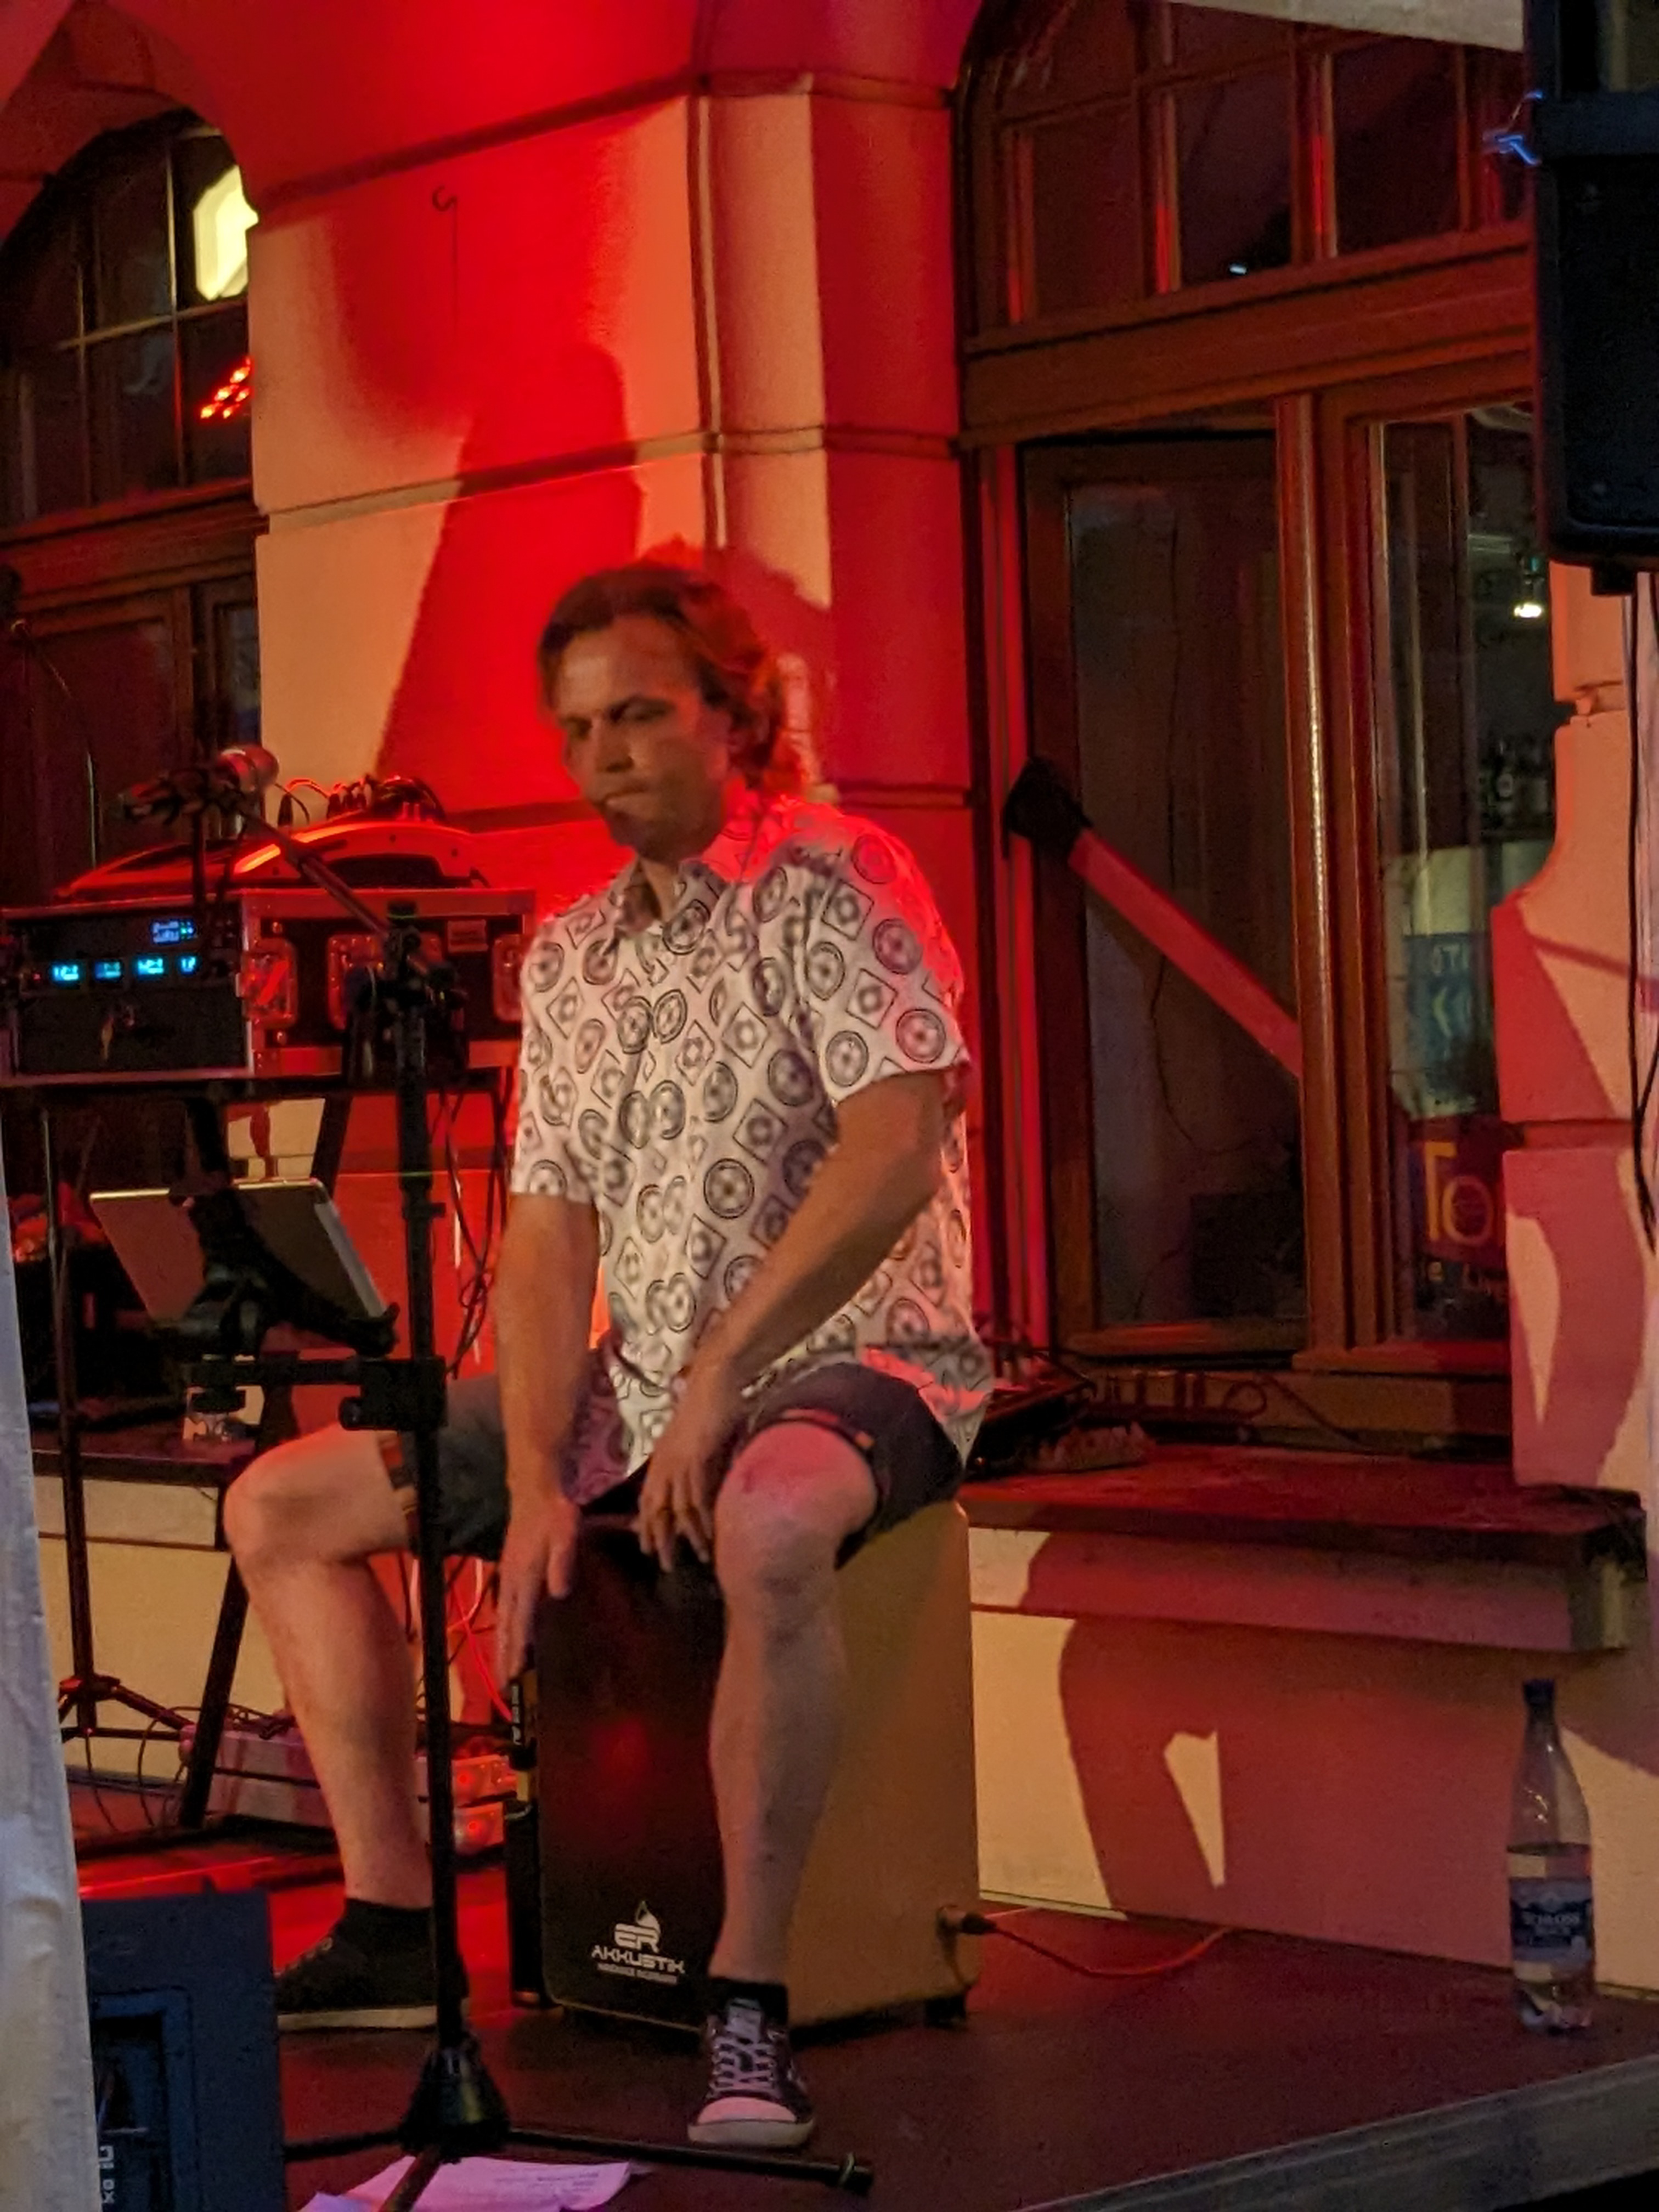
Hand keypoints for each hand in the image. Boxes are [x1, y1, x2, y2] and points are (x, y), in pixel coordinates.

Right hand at [493, 1482, 579, 1682]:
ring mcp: (508, 1572)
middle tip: (504, 1682)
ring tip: (501, 1665)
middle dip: (505, 1652)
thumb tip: (559, 1593)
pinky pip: (503, 1602)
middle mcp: (512, 1578)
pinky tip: (504, 1628)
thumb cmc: (555, 1512)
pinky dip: (502, 1621)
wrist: (534, 1487)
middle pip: (506, 1622)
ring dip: (501, 1640)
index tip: (514, 1673)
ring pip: (502, 1614)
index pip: (520, 1618)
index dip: (517, 1646)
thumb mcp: (566, 1533)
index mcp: (526, 1575)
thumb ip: (563, 1562)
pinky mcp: (509, 1565)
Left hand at [635, 1361, 745, 1571]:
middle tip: (666, 1564)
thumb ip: (691, 1456)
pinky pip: (696, 1496)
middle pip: (656, 1509)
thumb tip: (698, 1476)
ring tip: (699, 1556)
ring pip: (677, 1508)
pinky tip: (709, 1533)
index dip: (647, 1524)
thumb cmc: (706, 1399)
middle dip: (660, 1538)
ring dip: (687, 1535)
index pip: (649, 1498)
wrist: (713, 1376)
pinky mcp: (696, 1458)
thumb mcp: (692, 1434)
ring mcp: (679, 1461)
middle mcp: (664, 1462)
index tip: (649, 1547)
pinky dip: (702, 1518)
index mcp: (661, 1456)